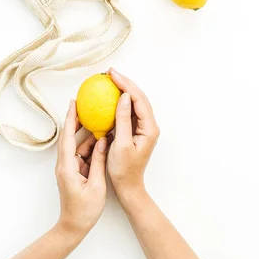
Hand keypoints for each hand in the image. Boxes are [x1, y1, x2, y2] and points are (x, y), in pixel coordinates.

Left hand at [55, 99, 110, 238]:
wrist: (73, 227)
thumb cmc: (84, 211)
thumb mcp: (96, 186)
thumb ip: (98, 161)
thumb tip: (102, 141)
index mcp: (68, 166)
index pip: (67, 136)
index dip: (70, 118)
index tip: (73, 102)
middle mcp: (65, 164)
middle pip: (69, 136)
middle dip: (76, 119)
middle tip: (85, 103)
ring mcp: (68, 167)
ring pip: (76, 144)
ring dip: (86, 133)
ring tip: (97, 118)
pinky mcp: (73, 171)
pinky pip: (80, 153)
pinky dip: (89, 145)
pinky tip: (99, 139)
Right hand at [107, 69, 159, 202]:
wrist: (128, 187)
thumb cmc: (124, 169)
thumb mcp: (121, 144)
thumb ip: (123, 119)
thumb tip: (123, 97)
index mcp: (149, 128)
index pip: (138, 99)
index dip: (125, 84)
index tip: (112, 75)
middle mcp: (149, 125)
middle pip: (138, 97)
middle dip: (125, 82)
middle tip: (110, 72)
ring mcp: (143, 127)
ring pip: (135, 101)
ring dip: (123, 89)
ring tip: (110, 79)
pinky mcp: (136, 129)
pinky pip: (129, 110)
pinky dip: (120, 100)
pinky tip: (109, 95)